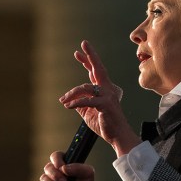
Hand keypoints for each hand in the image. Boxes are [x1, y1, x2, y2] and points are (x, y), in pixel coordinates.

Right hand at [37, 151, 103, 180]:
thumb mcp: (88, 174)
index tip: (62, 167)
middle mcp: (55, 171)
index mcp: (64, 163)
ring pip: (43, 178)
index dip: (57, 160)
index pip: (56, 156)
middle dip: (55, 175)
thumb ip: (79, 168)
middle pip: (48, 167)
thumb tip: (64, 168)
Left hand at [59, 40, 141, 157]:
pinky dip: (76, 103)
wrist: (117, 135)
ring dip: (71, 94)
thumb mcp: (88, 113)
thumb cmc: (105, 124)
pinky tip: (68, 106)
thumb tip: (71, 101)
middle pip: (98, 68)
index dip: (87, 61)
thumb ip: (82, 104)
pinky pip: (87, 100)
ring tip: (63, 100)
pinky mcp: (105, 104)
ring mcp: (107, 95)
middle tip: (84, 44)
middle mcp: (107, 89)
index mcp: (104, 89)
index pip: (95, 72)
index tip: (77, 53)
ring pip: (85, 87)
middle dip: (90, 56)